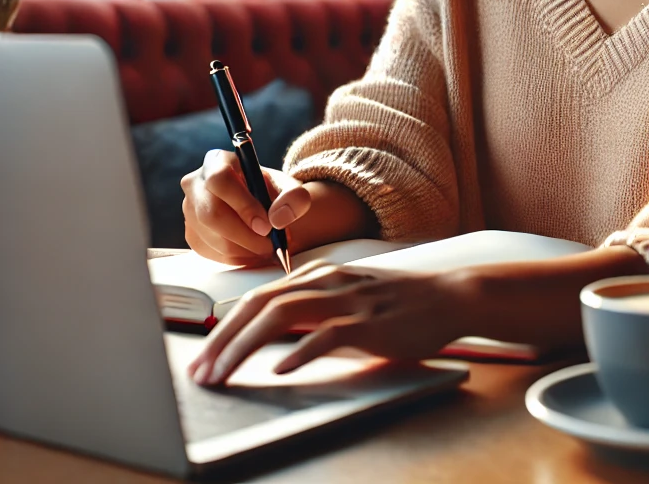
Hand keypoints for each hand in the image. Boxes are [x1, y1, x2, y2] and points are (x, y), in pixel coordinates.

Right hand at [181, 150, 311, 265]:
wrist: (262, 206)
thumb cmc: (272, 192)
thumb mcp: (289, 188)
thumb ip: (294, 197)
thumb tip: (279, 218)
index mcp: (217, 161)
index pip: (219, 180)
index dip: (242, 205)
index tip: (266, 225)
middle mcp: (195, 184)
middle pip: (211, 213)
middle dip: (245, 235)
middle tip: (271, 245)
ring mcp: (190, 211)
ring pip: (213, 238)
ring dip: (245, 249)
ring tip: (268, 247)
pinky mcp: (192, 234)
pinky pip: (212, 253)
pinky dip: (238, 258)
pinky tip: (254, 251)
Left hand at [187, 261, 467, 384]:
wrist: (448, 296)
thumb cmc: (399, 303)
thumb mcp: (350, 299)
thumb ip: (315, 311)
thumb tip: (274, 339)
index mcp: (320, 275)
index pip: (259, 297)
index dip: (225, 327)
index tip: (203, 357)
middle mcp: (328, 281)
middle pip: (261, 304)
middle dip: (223, 339)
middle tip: (200, 373)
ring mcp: (348, 299)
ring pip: (284, 315)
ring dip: (247, 346)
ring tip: (225, 373)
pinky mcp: (370, 320)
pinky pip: (327, 333)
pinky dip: (300, 350)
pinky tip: (281, 368)